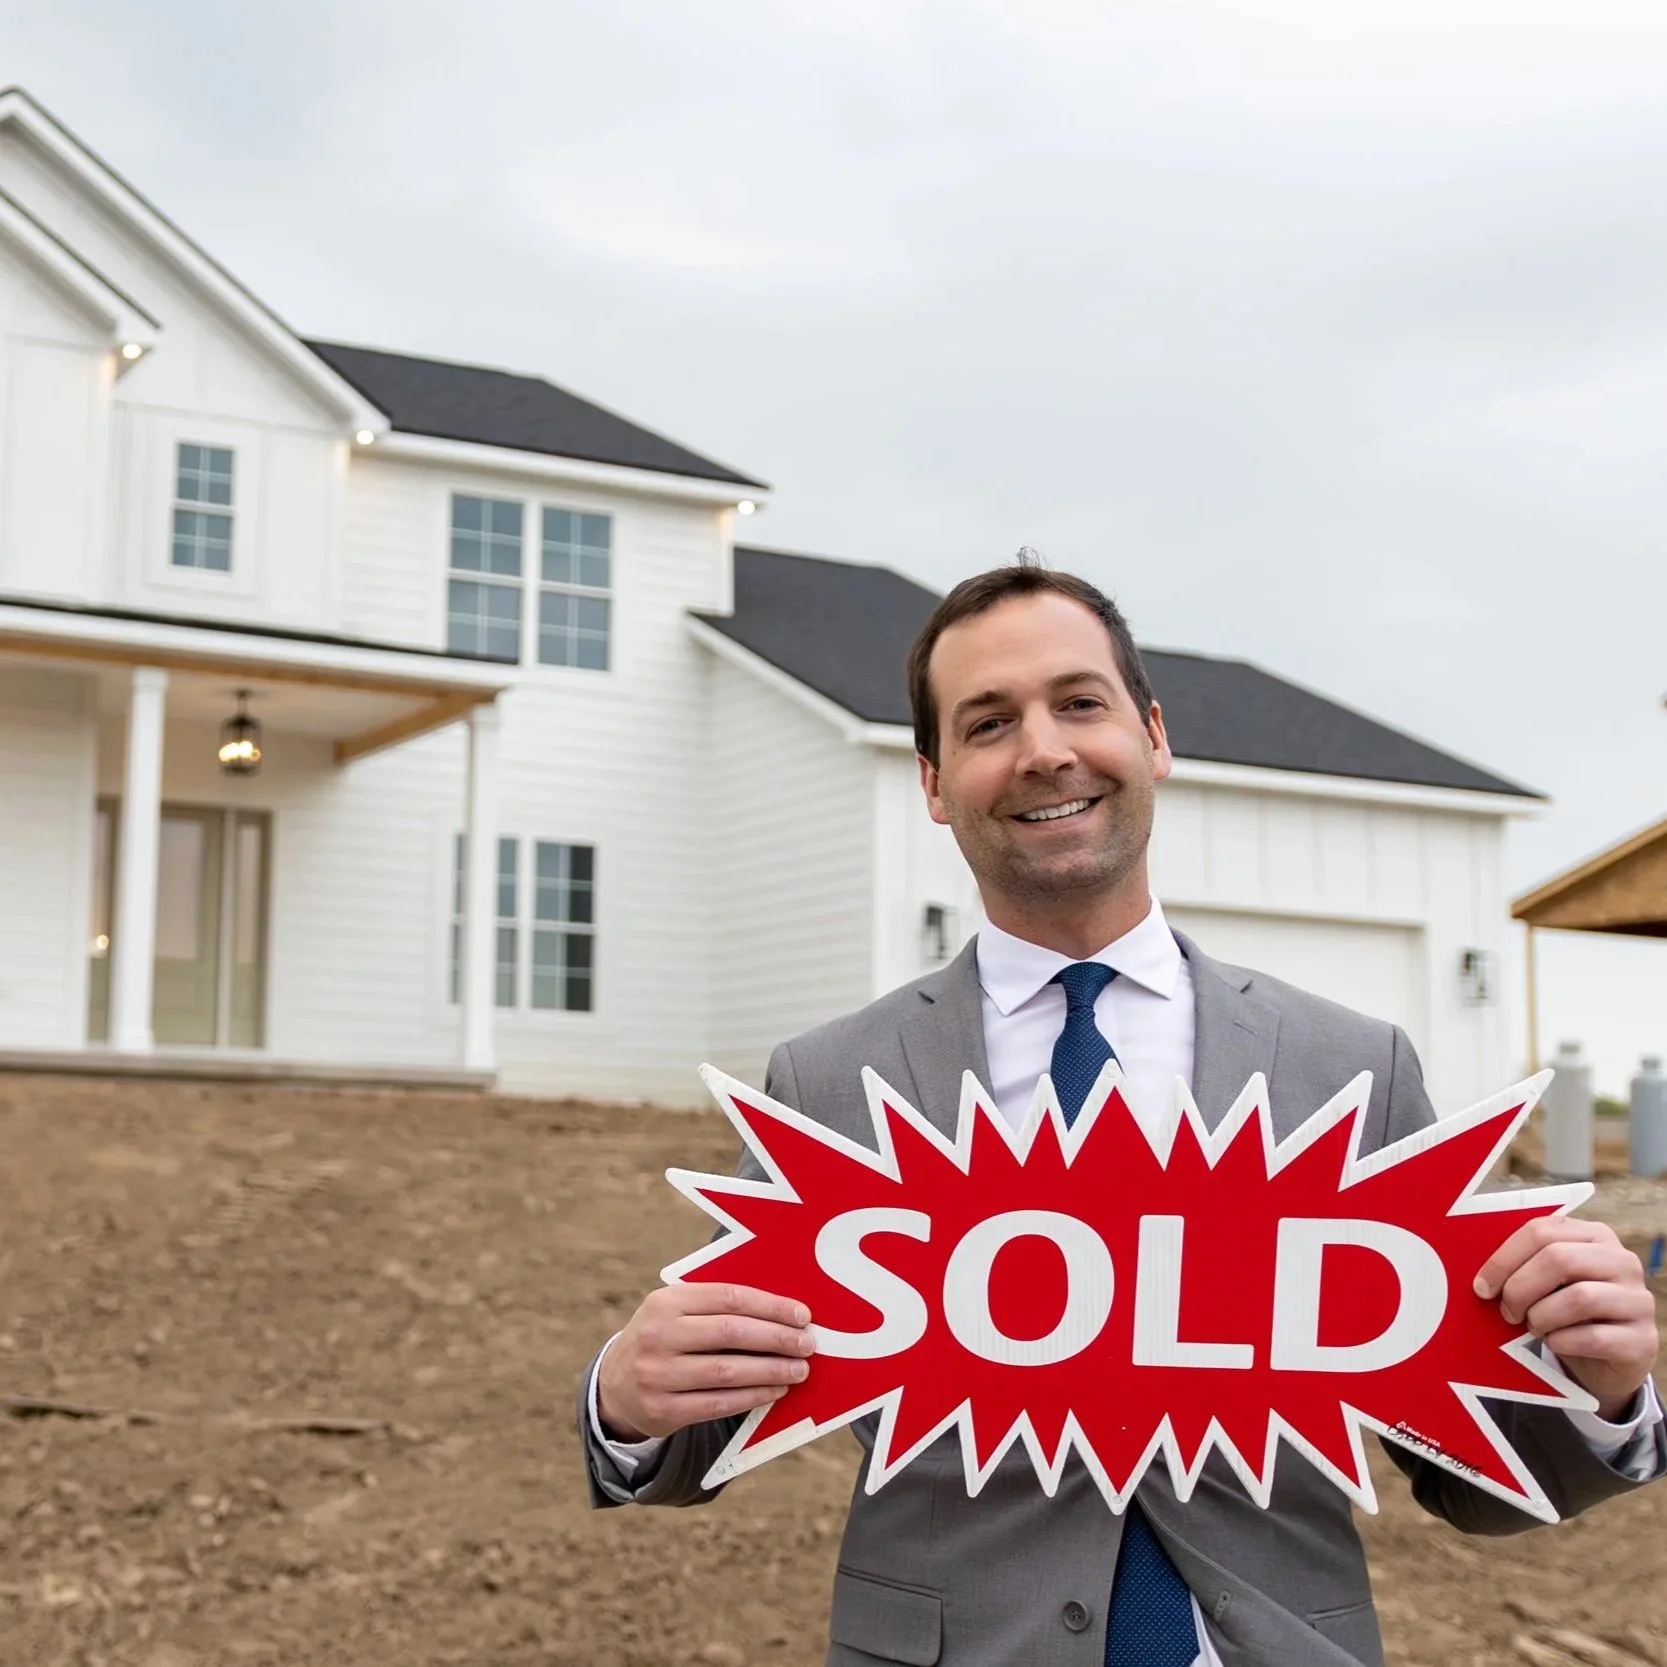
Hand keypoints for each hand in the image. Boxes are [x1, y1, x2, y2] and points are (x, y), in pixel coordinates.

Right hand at [597, 1282, 815, 1441]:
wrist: (615, 1385)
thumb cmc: (665, 1338)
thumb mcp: (676, 1311)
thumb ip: (717, 1306)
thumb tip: (780, 1312)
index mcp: (666, 1301)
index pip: (728, 1298)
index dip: (769, 1306)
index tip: (801, 1315)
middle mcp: (659, 1335)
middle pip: (730, 1333)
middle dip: (776, 1338)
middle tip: (807, 1344)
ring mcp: (658, 1375)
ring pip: (727, 1371)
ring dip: (770, 1371)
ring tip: (798, 1370)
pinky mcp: (663, 1410)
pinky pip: (718, 1403)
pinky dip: (752, 1397)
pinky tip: (774, 1391)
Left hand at [1475, 1218, 1659, 1419]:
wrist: (1606, 1357)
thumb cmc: (1564, 1308)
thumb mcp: (1546, 1280)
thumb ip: (1523, 1265)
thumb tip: (1481, 1275)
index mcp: (1594, 1235)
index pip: (1541, 1231)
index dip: (1504, 1259)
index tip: (1481, 1286)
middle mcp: (1623, 1261)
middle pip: (1559, 1259)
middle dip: (1520, 1288)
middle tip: (1507, 1311)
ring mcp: (1638, 1300)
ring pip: (1579, 1298)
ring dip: (1542, 1317)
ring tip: (1534, 1327)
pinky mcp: (1644, 1339)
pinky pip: (1594, 1337)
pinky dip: (1562, 1342)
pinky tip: (1555, 1342)